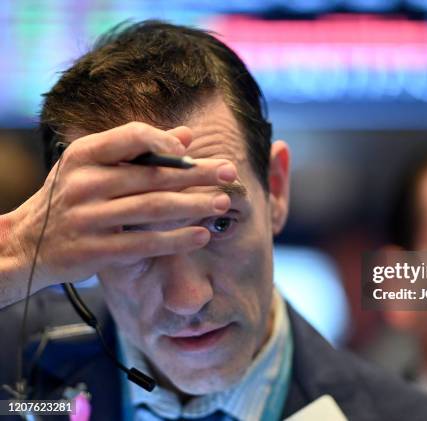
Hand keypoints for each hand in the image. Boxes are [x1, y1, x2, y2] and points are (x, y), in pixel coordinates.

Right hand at [3, 121, 235, 298]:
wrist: (26, 245)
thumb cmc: (70, 198)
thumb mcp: (92, 166)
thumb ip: (138, 150)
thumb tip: (187, 134)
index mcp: (84, 155)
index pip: (131, 137)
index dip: (165, 140)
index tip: (193, 149)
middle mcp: (85, 183)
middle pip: (153, 175)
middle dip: (197, 174)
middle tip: (230, 174)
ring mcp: (89, 218)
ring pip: (153, 208)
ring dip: (194, 205)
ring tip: (222, 203)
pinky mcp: (96, 250)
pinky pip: (145, 243)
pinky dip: (176, 239)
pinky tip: (201, 236)